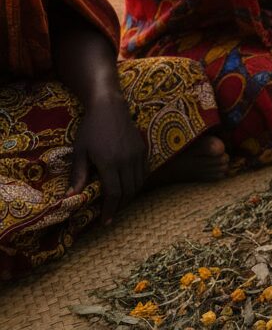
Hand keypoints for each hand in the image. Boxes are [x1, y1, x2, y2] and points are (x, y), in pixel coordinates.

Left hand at [70, 96, 146, 223]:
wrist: (110, 107)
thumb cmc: (90, 129)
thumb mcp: (80, 152)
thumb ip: (77, 176)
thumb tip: (70, 198)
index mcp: (109, 162)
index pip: (114, 193)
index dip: (110, 210)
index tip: (105, 221)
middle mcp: (127, 161)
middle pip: (128, 191)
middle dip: (120, 206)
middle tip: (111, 215)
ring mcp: (137, 155)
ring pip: (138, 183)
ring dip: (129, 196)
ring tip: (119, 203)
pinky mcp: (143, 150)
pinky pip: (143, 173)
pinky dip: (137, 184)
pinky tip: (128, 187)